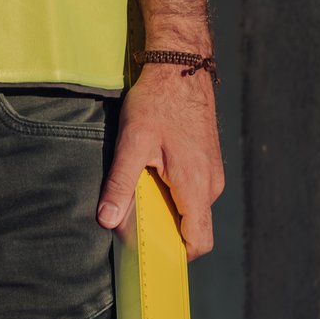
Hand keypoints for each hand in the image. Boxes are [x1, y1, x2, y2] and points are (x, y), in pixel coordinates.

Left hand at [96, 60, 223, 256]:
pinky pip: (194, 190)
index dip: (176, 254)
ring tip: (140, 187)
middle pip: (193, 227)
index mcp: (196, 186)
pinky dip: (174, 190)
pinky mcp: (208, 160)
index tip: (149, 250)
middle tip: (133, 215)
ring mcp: (213, 171)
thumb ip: (120, 184)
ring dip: (168, 206)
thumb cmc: (158, 101)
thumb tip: (106, 221)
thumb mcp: (132, 142)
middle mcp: (211, 184)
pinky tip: (152, 170)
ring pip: (192, 207)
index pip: (198, 242)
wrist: (180, 65)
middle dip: (165, 229)